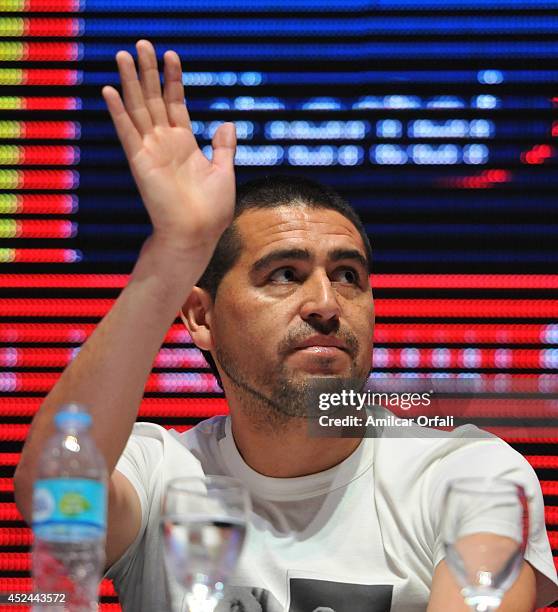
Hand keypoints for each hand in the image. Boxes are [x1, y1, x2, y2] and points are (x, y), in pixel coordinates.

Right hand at [102, 40, 236, 252]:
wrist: (197, 234)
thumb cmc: (211, 211)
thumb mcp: (224, 172)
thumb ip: (223, 148)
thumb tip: (226, 124)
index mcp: (185, 144)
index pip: (176, 103)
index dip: (173, 80)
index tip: (171, 56)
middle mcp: (165, 143)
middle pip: (154, 99)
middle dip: (148, 72)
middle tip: (143, 44)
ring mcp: (151, 151)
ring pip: (138, 109)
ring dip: (130, 82)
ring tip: (123, 55)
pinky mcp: (140, 162)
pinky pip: (127, 132)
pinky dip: (118, 112)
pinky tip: (110, 91)